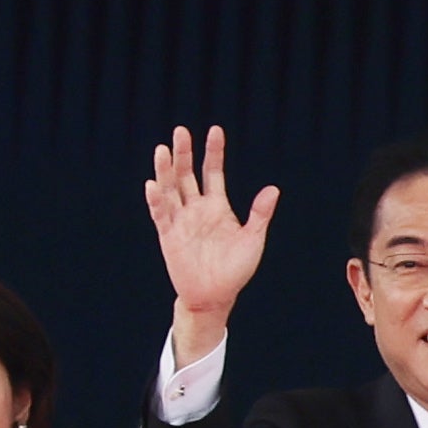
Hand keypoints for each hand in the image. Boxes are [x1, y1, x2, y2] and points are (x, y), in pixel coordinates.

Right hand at [145, 124, 279, 366]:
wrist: (216, 296)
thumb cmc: (236, 270)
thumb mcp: (253, 240)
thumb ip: (259, 214)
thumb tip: (274, 189)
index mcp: (217, 206)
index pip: (214, 172)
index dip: (214, 152)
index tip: (215, 130)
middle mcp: (197, 209)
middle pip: (187, 175)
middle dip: (184, 154)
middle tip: (180, 131)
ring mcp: (181, 221)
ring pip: (171, 190)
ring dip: (166, 170)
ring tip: (162, 150)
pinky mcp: (169, 236)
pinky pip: (161, 215)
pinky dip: (157, 200)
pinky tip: (153, 184)